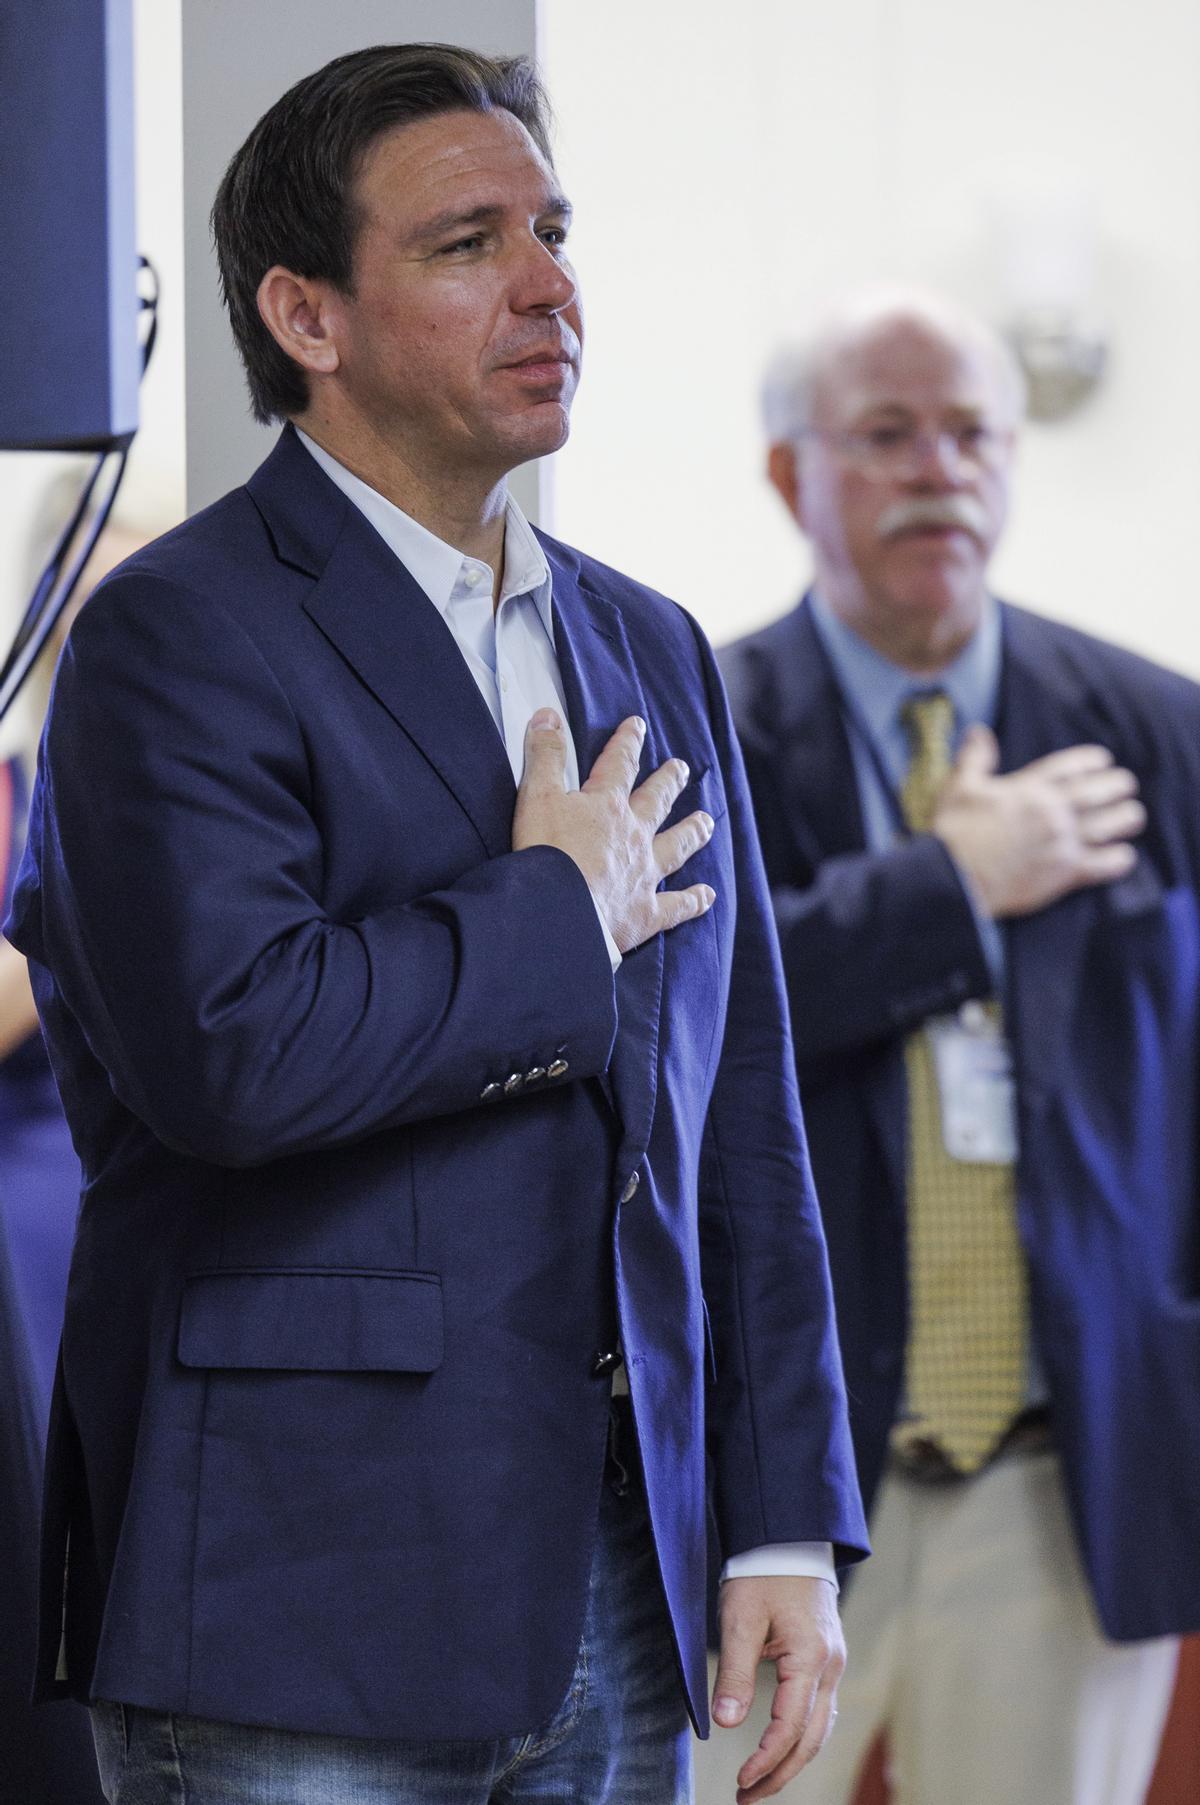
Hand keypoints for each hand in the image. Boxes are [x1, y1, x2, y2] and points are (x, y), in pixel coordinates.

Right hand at [512, 709, 715, 954]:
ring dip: (691, 832)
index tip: (638, 726)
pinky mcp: (645, 912)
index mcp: (607, 806)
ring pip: (676, 847)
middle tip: (680, 768)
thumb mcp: (537, 796)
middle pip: (656, 801)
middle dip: (668, 782)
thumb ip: (545, 755)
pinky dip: (693, 900)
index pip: (620, 764)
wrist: (560, 912)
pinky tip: (707, 896)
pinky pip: (677, 905)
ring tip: (706, 821)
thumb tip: (548, 716)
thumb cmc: (546, 855)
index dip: (627, 742)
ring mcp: (644, 873)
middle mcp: (633, 835)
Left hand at [712, 1575, 843, 1801]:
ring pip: (820, 1728)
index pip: (790, 1727)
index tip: (741, 1782)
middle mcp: (830, 1665)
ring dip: (792, 1760)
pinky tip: (782, 1750)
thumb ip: (734, 1673)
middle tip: (747, 1798)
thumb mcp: (739, 1619)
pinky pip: (821, 1710)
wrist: (789, 1537)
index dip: (765, 1760)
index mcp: (811, 1657)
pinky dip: (803, 1738)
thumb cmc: (762, 1572)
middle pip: (811, 1738)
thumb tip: (724, 1723)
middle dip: (780, 1773)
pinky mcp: (827, 1658)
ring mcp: (833, 1662)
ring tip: (760, 1784)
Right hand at [932, 726, 1144, 918]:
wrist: (953, 878)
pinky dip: (1118, 859)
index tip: (1104, 760)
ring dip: (1126, 818)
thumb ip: (975, 758)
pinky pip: (1102, 864)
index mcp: (1028, 788)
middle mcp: (1051, 812)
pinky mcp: (1063, 873)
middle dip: (1118, 786)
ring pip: (1108, 826)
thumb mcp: (959, 787)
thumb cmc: (953, 832)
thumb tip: (978, 731)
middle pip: (1097, 792)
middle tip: (1126, 785)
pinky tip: (1124, 855)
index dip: (1092, 761)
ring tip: (1134, 815)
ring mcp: (1060, 842)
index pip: (1070, 766)